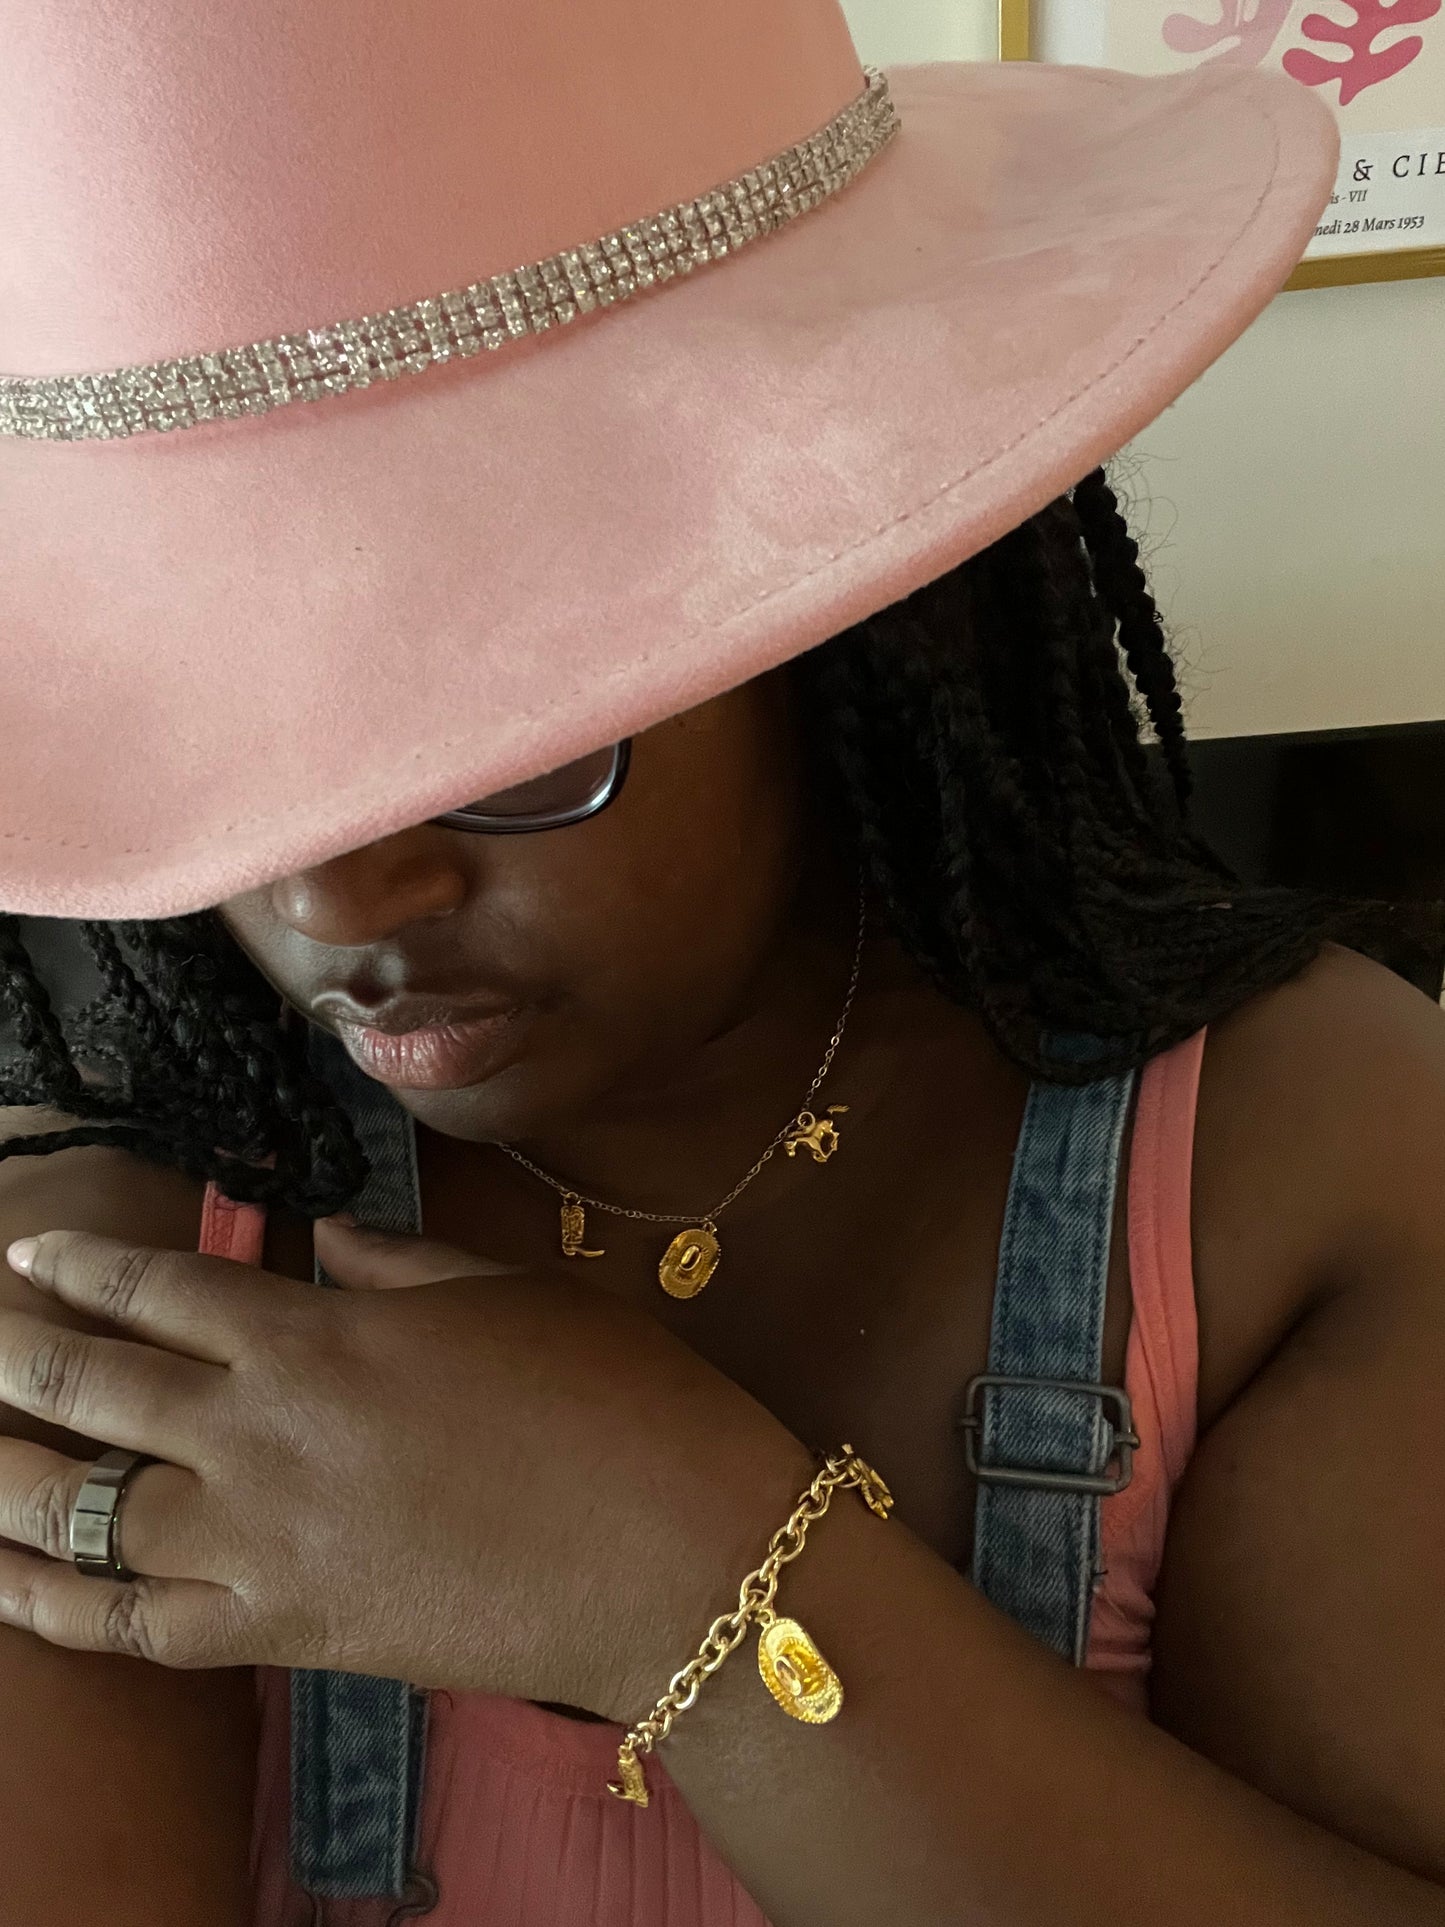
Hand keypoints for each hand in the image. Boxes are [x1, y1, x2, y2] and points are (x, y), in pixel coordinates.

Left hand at [0, 1221, 810, 1717]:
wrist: (673, 1555)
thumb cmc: (614, 1400)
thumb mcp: (507, 1293)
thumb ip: (395, 1261)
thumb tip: (323, 1237)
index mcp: (318, 1332)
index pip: (159, 1285)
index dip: (83, 1264)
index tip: (33, 1254)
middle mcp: (261, 1433)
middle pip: (90, 1385)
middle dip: (15, 1353)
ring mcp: (261, 1543)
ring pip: (79, 1509)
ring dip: (3, 1471)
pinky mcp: (284, 1636)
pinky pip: (131, 1630)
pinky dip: (50, 1606)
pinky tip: (1, 1576)